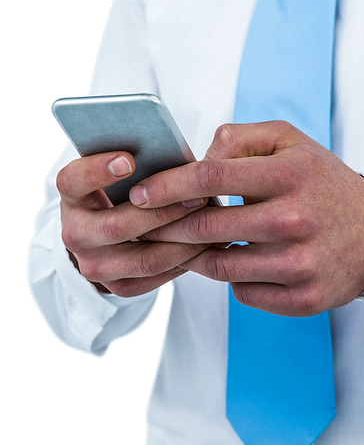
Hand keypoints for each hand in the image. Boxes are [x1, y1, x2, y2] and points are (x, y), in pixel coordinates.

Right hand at [56, 152, 210, 296]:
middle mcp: (75, 234)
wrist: (108, 233)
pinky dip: (185, 259)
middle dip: (163, 211)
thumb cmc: (123, 189)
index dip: (98, 171)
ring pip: (145, 258)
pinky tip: (206, 242)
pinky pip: (157, 275)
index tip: (129, 159)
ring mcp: (94, 265)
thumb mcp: (118, 171)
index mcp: (72, 196)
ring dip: (184, 239)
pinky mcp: (118, 286)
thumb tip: (177, 158)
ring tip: (211, 222)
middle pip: (117, 227)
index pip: (73, 181)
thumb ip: (136, 161)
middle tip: (199, 195)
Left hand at [129, 121, 363, 315]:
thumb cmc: (322, 181)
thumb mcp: (290, 141)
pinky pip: (244, 293)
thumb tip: (199, 157)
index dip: (167, 186)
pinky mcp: (306, 298)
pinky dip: (231, 279)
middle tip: (146, 226)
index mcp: (288, 175)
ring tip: (186, 245)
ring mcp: (301, 263)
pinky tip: (234, 263)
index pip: (211, 177)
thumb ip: (240, 137)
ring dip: (194, 256)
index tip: (138, 194)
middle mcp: (294, 220)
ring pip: (220, 266)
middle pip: (207, 227)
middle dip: (166, 227)